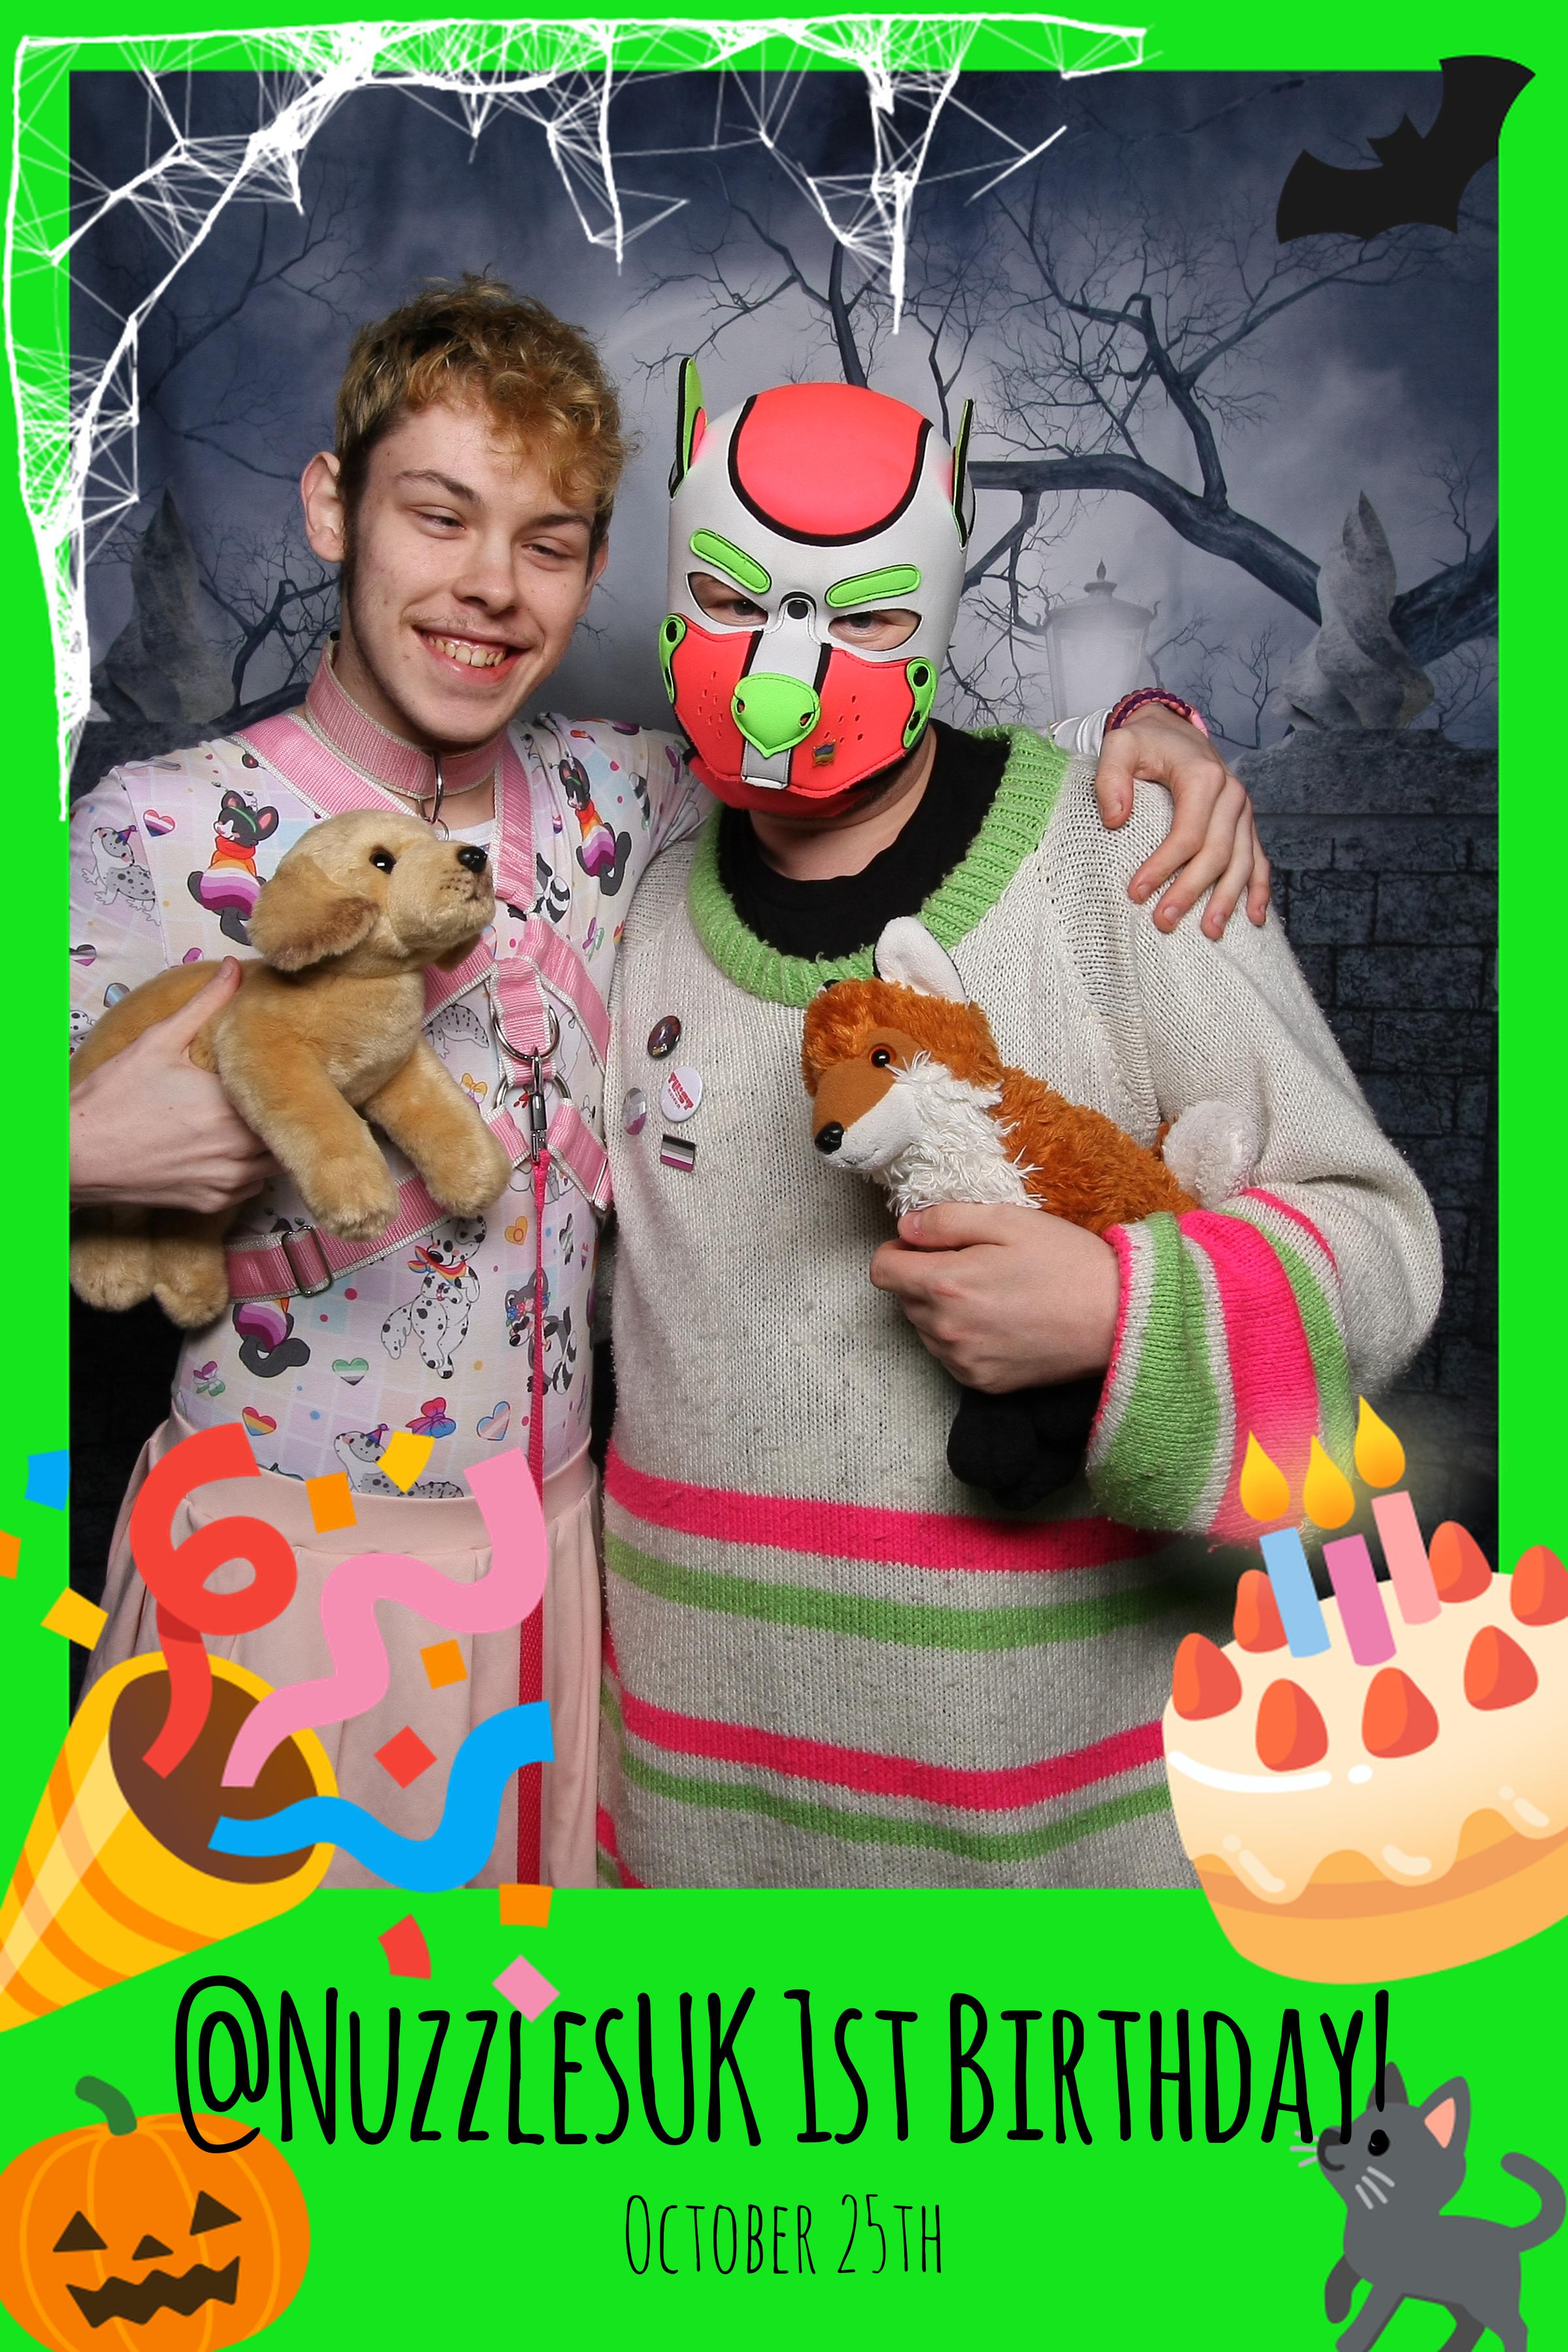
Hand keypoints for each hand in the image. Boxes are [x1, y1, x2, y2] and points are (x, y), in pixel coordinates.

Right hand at [70, 961, 277, 1212]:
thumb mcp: (156, 1042)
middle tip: (273, 1093)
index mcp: (228, 1107)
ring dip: (270, 1143)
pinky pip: (250, 1188)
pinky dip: (249, 1170)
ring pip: (275, 1164)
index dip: (292, 1083)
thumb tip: (235, 968)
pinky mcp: (211, 1204)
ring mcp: (225, 1182)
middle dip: (283, 1113)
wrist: (74, 1155)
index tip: (288, 1070)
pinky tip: (229, 1148)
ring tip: (254, 1119)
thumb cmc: (111, 1099)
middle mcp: (236, 1150)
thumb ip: (203, 1005)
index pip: (288, 1098)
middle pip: (286, 1132)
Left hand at [868, 1202, 1120, 1391]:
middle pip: (904, 1299)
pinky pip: (951, 1357)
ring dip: (942, 1310)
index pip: (882, 1271)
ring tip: (990, 1293)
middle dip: (925, 1278)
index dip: (898, 1251)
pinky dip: (963, 1338)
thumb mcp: (1007, 1221)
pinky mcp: (982, 1383)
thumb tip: (906, 1227)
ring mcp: (963, 1361)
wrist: (1117, 1319)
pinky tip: (1000, 1321)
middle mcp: (945, 1329)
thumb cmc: (1067, 1263)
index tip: (924, 1245)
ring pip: (926, 1329)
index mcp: (945, 1283)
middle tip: (972, 1264)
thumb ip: (946, 1220)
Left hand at [1093, 707, 1270, 937]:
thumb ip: (1111, 777)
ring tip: (1209, 932)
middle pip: (1217, 853)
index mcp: (1203, 777)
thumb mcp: (1119, 745)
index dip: (1163, 866)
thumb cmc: (1143, 741)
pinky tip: (1253, 918)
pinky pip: (1259, 859)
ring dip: (1227, 899)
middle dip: (1191, 891)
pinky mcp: (1246, 823)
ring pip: (1243, 862)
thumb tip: (1114, 819)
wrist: (1172, 729)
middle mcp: (1231, 794)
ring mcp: (1243, 810)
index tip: (1136, 892)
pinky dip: (1259, 889)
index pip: (1187, 833)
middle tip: (1164, 922)